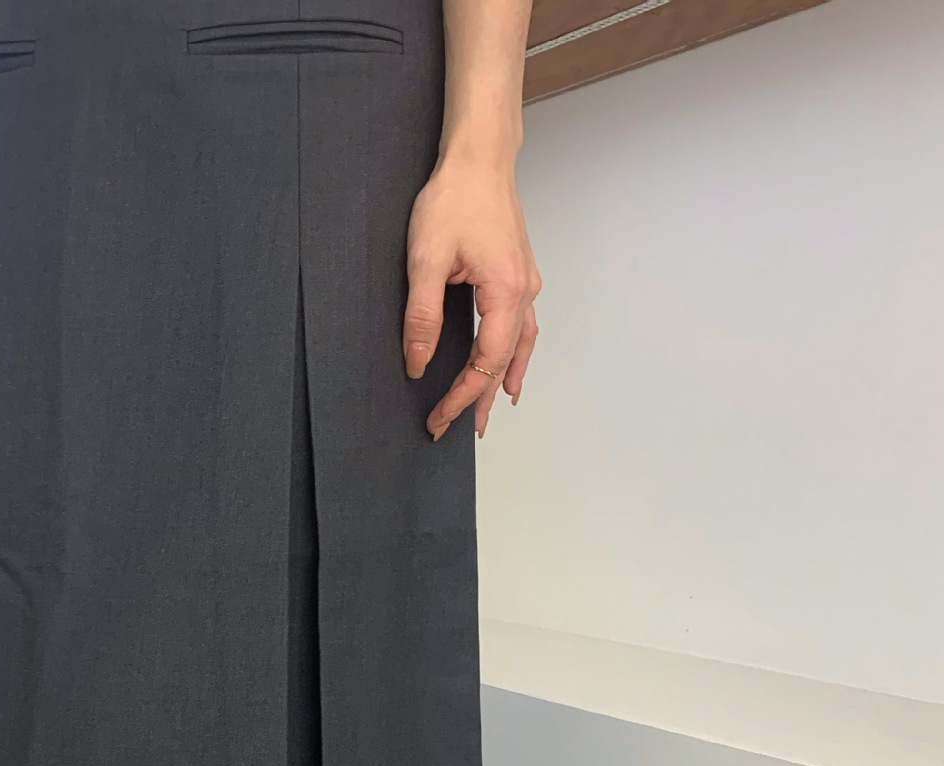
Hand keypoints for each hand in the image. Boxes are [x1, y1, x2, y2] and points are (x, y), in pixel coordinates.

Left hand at [403, 160, 539, 439]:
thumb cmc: (455, 197)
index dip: (460, 396)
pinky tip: (508, 367)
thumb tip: (418, 362)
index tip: (439, 418)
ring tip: (489, 411)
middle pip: (504, 362)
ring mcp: (525, 281)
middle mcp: (523, 291)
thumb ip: (422, 317)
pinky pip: (523, 326)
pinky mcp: (519, 272)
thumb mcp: (425, 260)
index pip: (484, 363)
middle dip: (478, 398)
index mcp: (504, 292)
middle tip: (458, 430)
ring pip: (519, 346)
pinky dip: (515, 353)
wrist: (479, 156)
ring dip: (501, 380)